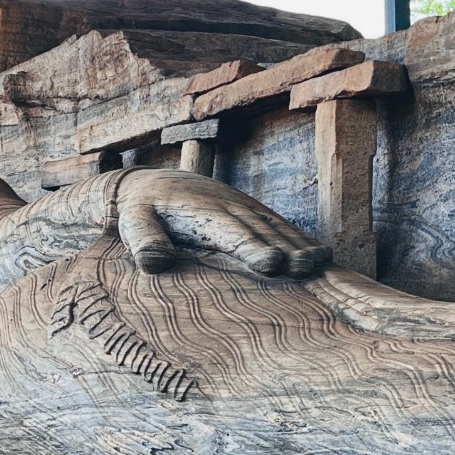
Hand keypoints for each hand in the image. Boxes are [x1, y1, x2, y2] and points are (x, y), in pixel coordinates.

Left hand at [115, 170, 330, 278]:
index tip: (271, 264)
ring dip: (300, 245)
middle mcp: (230, 209)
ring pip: (277, 228)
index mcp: (202, 214)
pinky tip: (320, 257)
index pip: (231, 233)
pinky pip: (280, 226)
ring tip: (321, 264)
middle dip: (287, 249)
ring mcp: (245, 209)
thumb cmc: (142, 211)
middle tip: (307, 269)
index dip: (252, 248)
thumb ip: (144, 240)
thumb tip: (154, 262)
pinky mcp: (253, 214)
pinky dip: (301, 240)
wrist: (155, 184)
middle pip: (263, 231)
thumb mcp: (133, 222)